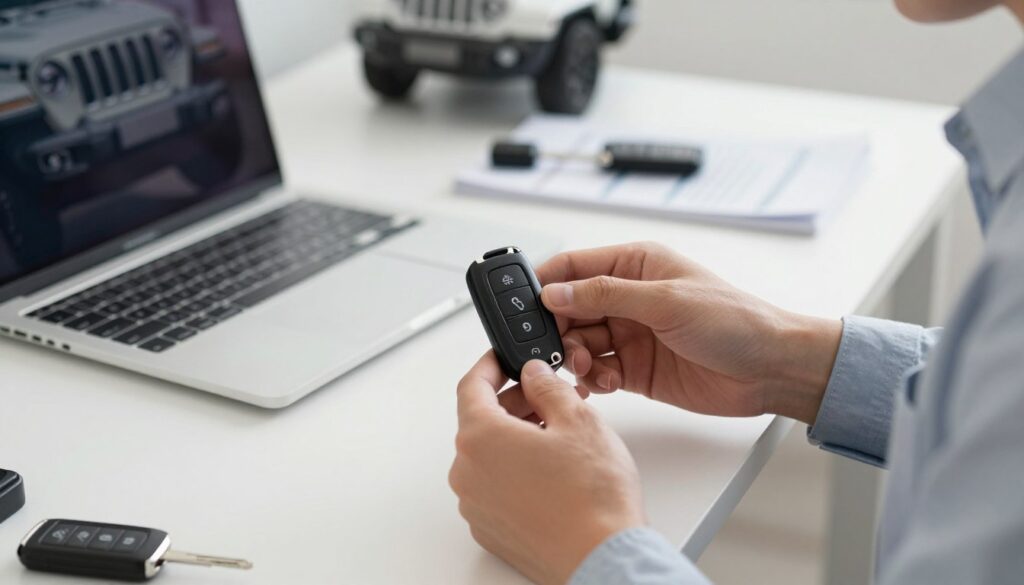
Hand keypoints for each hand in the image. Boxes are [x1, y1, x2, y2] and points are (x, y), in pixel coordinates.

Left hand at [450, 355, 645, 584]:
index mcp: (480, 438)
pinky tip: (551, 471)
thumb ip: (547, 387)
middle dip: (515, 403)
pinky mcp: (489, 529)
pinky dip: (515, 471)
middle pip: (481, 422)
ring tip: (560, 436)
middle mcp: (468, 473)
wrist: (602, 558)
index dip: (491, 366)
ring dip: (517, 438)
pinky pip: (495, 487)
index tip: (504, 359)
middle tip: (549, 397)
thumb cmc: (592, 499)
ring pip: (489, 456)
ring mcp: (476, 506)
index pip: (472, 386)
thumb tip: (535, 375)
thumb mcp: (578, 419)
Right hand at [535, 242, 842, 424]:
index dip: (545, 283)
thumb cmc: (735, 321)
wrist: (771, 370)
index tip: (523, 306)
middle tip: (558, 349)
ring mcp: (631, 334)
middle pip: (569, 309)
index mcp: (635, 265)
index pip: (574, 266)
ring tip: (589, 370)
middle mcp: (628, 297)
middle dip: (558, 330)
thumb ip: (606, 294)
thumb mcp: (666, 300)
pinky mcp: (635, 369)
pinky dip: (593, 380)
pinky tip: (604, 385)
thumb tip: (555, 292)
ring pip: (579, 343)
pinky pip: (597, 372)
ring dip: (575, 358)